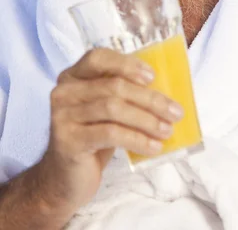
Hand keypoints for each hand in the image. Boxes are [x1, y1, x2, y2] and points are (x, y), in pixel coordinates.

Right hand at [37, 49, 182, 213]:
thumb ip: (124, 93)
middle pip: (113, 86)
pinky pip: (110, 134)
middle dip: (149, 99)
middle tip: (175, 112)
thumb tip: (166, 89)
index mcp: (73, 76)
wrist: (65, 179)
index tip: (153, 76)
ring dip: (147, 120)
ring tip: (167, 130)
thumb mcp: (107, 110)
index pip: (98, 58)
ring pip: (113, 109)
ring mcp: (62, 116)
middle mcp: (64, 91)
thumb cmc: (94, 136)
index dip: (127, 64)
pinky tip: (153, 147)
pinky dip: (137, 139)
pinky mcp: (68, 140)